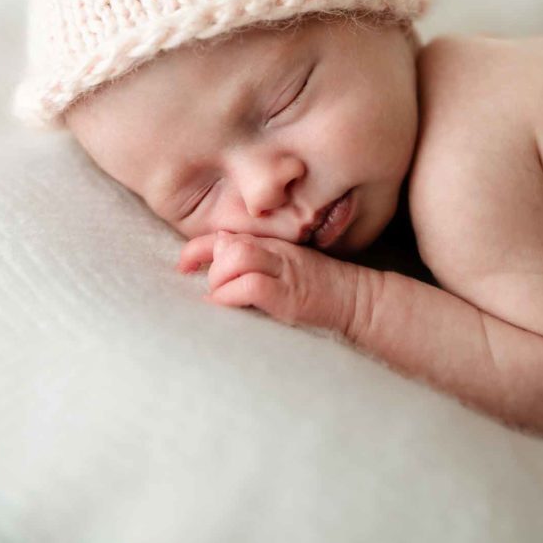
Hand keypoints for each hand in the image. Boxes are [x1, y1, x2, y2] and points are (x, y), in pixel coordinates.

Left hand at [177, 230, 361, 333]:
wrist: (359, 300)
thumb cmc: (320, 289)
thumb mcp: (286, 267)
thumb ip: (256, 261)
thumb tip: (217, 263)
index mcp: (273, 244)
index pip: (228, 235)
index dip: (198, 248)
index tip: (183, 265)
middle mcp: (276, 251)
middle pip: (228, 243)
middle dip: (207, 265)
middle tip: (206, 286)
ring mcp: (284, 272)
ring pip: (235, 259)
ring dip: (219, 280)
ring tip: (222, 298)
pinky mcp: (289, 296)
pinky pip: (250, 286)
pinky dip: (230, 296)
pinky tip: (228, 306)